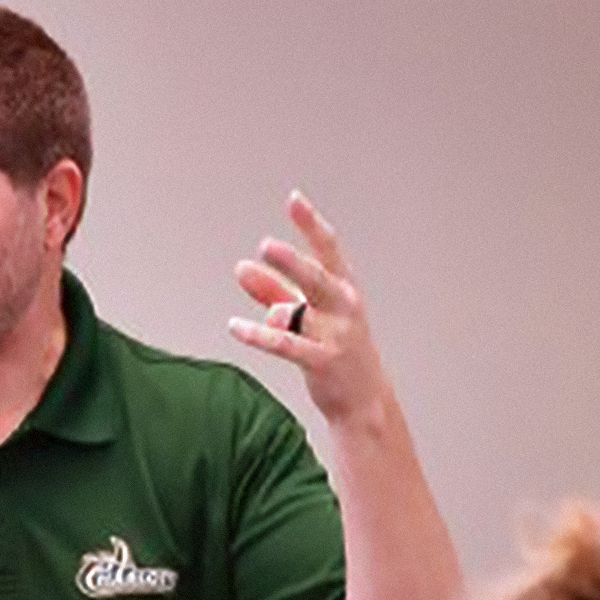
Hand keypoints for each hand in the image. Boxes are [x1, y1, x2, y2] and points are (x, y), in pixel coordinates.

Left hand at [229, 190, 392, 427]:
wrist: (364, 399)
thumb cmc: (335, 348)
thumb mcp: (307, 314)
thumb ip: (274, 292)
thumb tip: (242, 268)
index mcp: (344, 289)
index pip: (329, 250)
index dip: (311, 225)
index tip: (294, 200)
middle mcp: (344, 307)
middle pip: (317, 277)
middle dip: (293, 260)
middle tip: (264, 245)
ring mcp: (336, 335)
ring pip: (301, 310)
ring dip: (273, 295)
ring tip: (244, 273)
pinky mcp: (323, 361)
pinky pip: (286, 345)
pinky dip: (260, 335)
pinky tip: (235, 326)